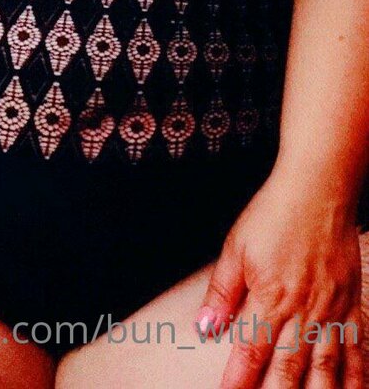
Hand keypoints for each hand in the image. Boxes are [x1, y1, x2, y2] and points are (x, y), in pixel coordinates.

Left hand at [194, 168, 363, 387]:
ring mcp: (332, 311)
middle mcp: (304, 312)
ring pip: (326, 369)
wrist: (317, 191)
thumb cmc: (274, 215)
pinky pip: (356, 350)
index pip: (251, 352)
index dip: (239, 381)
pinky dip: (355, 377)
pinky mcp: (352, 305)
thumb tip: (205, 328)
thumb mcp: (236, 248)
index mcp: (271, 298)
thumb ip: (222, 292)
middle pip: (290, 370)